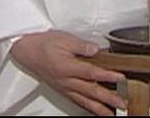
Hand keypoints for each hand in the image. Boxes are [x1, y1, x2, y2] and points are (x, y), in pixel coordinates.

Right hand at [10, 30, 126, 115]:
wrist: (27, 50)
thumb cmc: (44, 44)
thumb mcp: (63, 39)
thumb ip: (81, 46)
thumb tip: (95, 50)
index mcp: (67, 67)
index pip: (91, 73)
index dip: (107, 76)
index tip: (121, 78)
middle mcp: (66, 80)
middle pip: (91, 91)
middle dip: (108, 99)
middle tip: (122, 104)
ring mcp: (64, 87)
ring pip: (84, 101)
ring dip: (99, 108)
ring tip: (112, 114)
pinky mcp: (62, 90)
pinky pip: (76, 101)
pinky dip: (87, 107)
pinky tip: (94, 110)